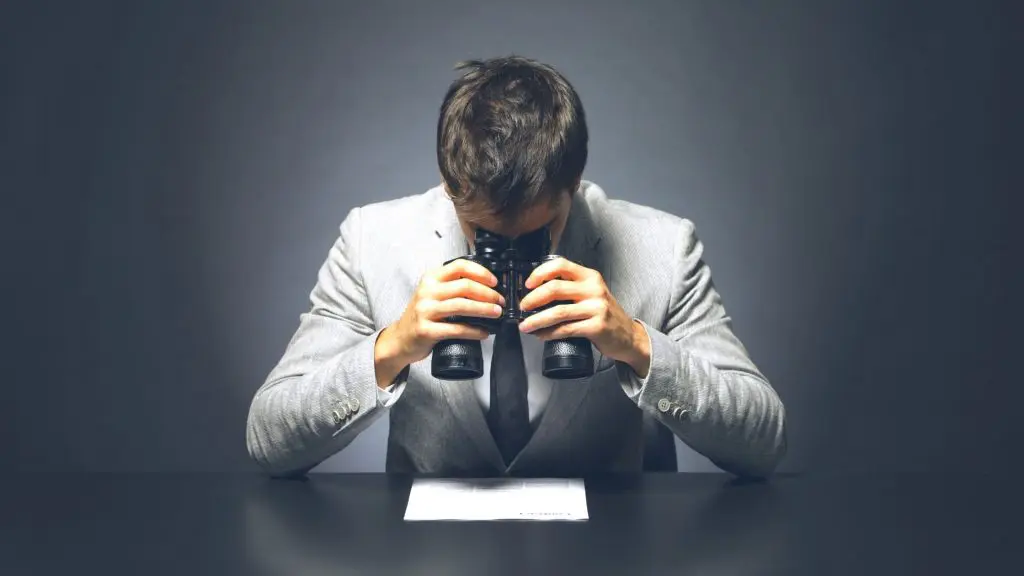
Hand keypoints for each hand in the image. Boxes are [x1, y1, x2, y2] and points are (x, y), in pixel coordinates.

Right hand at [376, 259, 504, 371]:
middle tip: (500, 301)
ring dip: (484, 310)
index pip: (459, 266)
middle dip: (488, 293)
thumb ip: (452, 286)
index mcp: (431, 278)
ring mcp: (425, 311)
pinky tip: (484, 332)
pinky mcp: (426, 330)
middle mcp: (427, 291)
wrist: (400, 339)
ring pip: (462, 306)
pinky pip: (456, 329)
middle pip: (465, 286)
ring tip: (497, 313)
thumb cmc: (422, 316)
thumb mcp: (432, 294)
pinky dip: (474, 331)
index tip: (495, 282)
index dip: (481, 272)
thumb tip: (486, 287)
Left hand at [517, 258, 650, 376]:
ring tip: (525, 325)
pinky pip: (565, 329)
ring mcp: (596, 308)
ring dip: (537, 320)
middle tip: (522, 307)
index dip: (540, 273)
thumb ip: (570, 288)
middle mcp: (594, 289)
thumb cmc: (605, 314)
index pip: (560, 265)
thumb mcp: (591, 293)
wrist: (628, 336)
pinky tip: (541, 335)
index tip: (527, 284)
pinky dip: (549, 333)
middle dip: (533, 299)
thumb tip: (536, 292)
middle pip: (555, 288)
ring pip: (558, 311)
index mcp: (590, 277)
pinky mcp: (596, 327)